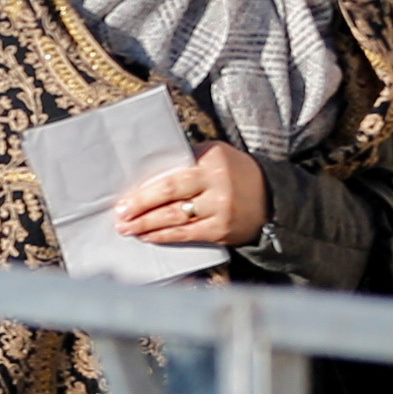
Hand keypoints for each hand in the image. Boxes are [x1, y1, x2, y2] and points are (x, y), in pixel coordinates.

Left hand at [113, 143, 266, 253]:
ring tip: (128, 229)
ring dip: (147, 226)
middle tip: (120, 217)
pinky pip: (188, 235)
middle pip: (169, 197)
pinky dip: (165, 236)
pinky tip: (149, 237)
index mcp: (211, 160)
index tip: (124, 200)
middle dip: (140, 208)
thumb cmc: (232, 173)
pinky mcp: (223, 231)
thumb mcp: (214, 156)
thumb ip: (185, 162)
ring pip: (176, 219)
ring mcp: (221, 209)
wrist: (272, 198)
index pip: (171, 177)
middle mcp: (217, 184)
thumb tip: (145, 175)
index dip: (144, 191)